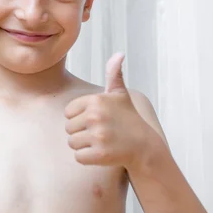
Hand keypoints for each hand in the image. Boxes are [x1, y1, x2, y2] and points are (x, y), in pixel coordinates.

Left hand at [64, 52, 153, 169]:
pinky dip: (87, 158)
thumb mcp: (121, 95)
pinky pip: (78, 157)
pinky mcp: (99, 154)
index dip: (80, 118)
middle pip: (68, 128)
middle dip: (81, 132)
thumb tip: (119, 54)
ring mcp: (98, 135)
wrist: (145, 147)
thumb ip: (114, 74)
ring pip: (72, 143)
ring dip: (84, 145)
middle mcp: (96, 116)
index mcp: (96, 100)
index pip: (68, 112)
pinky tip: (102, 153)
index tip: (96, 120)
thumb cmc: (128, 119)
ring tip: (101, 142)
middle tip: (101, 132)